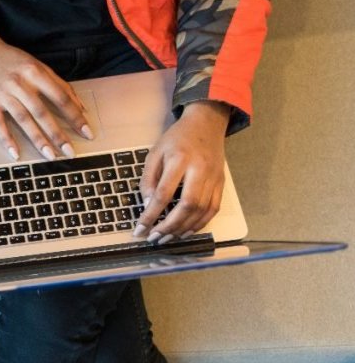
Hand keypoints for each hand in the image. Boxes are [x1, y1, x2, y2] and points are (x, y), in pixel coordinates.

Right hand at [0, 27, 93, 159]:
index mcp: (36, 72)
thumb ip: (59, 85)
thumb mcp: (38, 66)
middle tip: (70, 152)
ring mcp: (3, 94)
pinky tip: (15, 153)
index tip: (86, 132)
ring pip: (23, 119)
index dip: (75, 116)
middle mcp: (20, 83)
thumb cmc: (13, 61)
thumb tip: (81, 107)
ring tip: (50, 155)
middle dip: (57, 134)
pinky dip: (7, 139)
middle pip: (42, 112)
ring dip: (37, 139)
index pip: (60, 97)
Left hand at [135, 101, 230, 242]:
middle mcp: (200, 170)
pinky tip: (186, 232)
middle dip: (169, 226)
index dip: (151, 215)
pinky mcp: (221, 183)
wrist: (206, 123)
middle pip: (187, 205)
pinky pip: (213, 209)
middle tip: (154, 239)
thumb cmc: (177, 139)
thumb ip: (149, 180)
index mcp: (180, 160)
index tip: (140, 229)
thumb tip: (148, 205)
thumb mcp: (155, 153)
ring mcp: (214, 177)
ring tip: (167, 238)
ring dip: (183, 229)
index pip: (164, 194)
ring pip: (202, 210)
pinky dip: (200, 224)